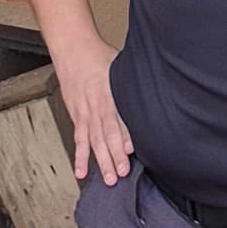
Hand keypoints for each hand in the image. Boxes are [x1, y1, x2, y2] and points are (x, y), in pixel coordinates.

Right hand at [53, 33, 133, 187]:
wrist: (71, 48)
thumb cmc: (97, 56)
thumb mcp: (120, 66)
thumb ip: (133, 85)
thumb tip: (156, 92)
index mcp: (107, 93)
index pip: (115, 118)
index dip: (122, 135)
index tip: (130, 150)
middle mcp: (94, 106)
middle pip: (104, 134)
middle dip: (112, 155)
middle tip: (120, 174)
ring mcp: (84, 113)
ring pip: (92, 141)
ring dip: (99, 161)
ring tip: (107, 179)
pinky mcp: (76, 116)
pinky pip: (78, 139)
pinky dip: (80, 156)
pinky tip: (82, 171)